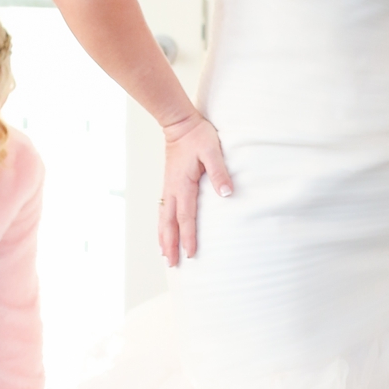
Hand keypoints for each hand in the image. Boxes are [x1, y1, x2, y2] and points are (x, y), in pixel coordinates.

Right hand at [159, 113, 231, 265]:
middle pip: (169, 224)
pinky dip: (162, 225)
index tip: (190, 254)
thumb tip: (227, 193)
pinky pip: (163, 210)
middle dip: (170, 245)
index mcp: (183, 185)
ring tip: (164, 255)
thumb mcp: (213, 151)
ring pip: (163, 219)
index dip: (188, 237)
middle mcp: (173, 190)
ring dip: (164, 238)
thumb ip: (219, 172)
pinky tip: (163, 232)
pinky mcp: (169, 185)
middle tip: (172, 264)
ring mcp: (168, 188)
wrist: (179, 124)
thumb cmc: (198, 136)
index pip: (186, 217)